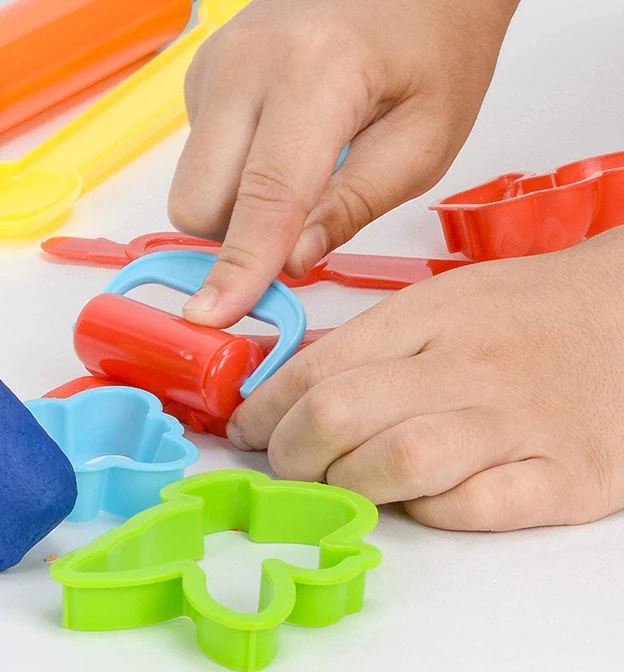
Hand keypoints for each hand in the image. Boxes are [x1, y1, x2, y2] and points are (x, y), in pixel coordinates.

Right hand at [168, 0, 579, 327]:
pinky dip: (235, 173)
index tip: (212, 317)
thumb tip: (289, 261)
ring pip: (192, 182)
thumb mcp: (427, 139)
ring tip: (304, 174)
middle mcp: (246, 61)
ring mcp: (215, 62)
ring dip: (237, 208)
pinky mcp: (203, 71)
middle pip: (199, 200)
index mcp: (315, 72)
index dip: (239, 266)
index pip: (264, 194)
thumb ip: (353, 205)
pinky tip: (283, 142)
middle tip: (301, 235)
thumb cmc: (436, 39)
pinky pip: (200, 155)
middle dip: (236, 241)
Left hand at [227, 229, 623, 530]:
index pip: (321, 366)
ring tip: (340, 482)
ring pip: (399, 463)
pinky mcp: (567, 476)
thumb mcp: (440, 302)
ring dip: (348, 484)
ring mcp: (519, 422)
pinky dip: (428, 512)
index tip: (246, 429)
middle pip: (343, 415)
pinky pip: (472, 509)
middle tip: (286, 462)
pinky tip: (418, 499)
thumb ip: (369, 344)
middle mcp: (469, 364)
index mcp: (430, 313)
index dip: (267, 406)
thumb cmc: (523, 311)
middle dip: (292, 451)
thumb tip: (289, 390)